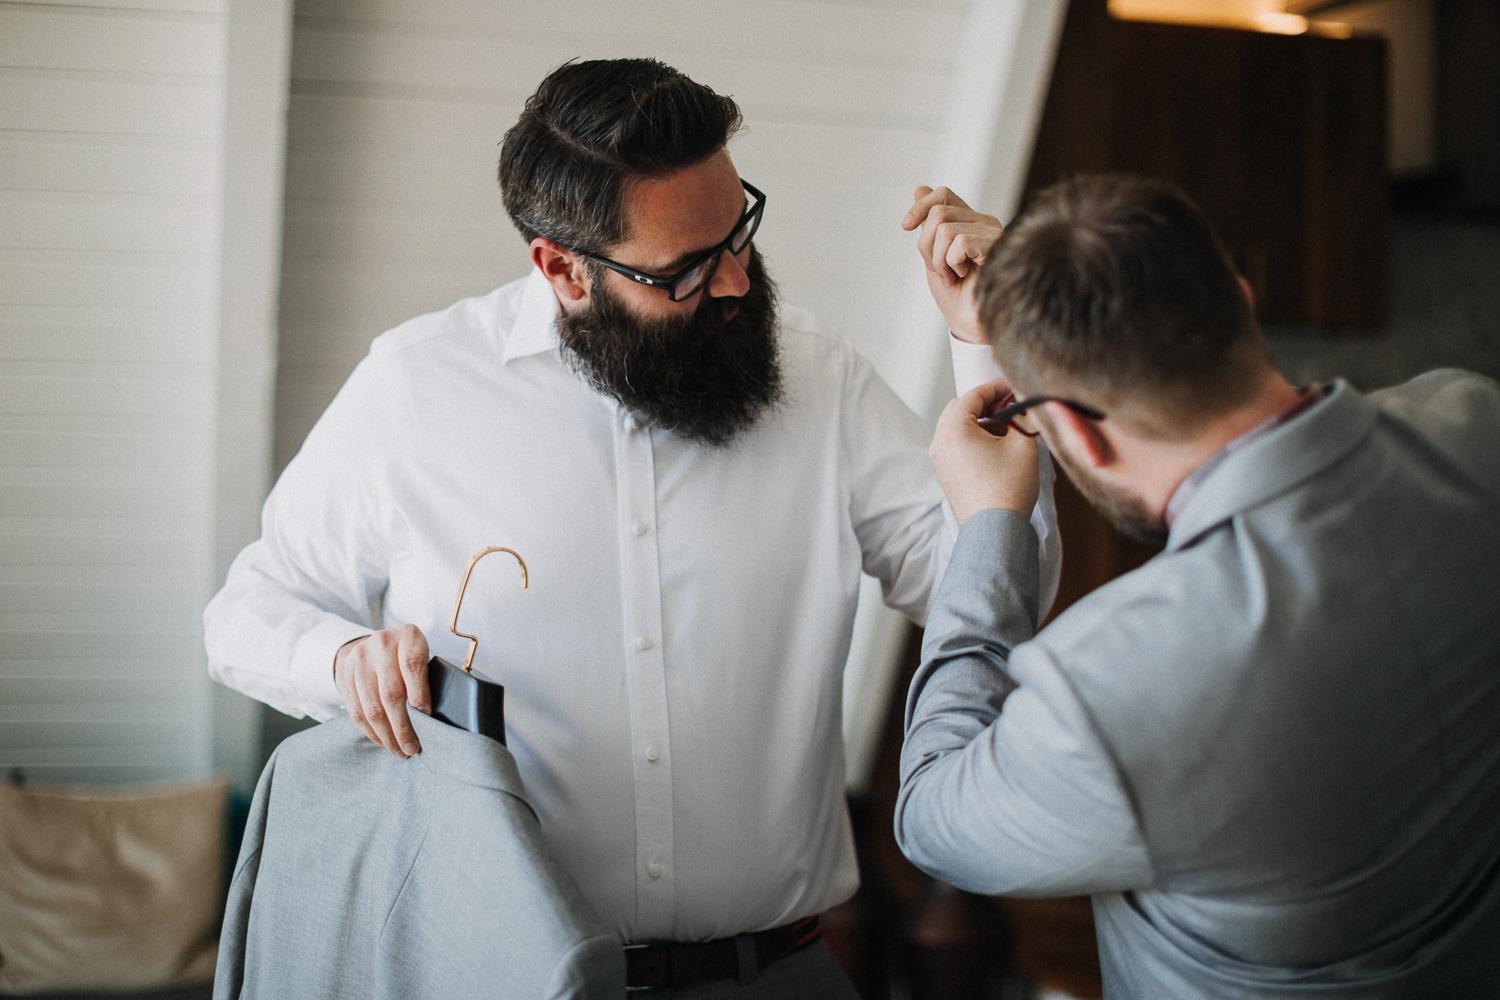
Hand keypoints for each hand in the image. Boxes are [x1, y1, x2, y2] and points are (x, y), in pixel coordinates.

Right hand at [334, 624, 431, 757]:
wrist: (375, 643)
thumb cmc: (408, 656)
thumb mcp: (424, 656)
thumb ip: (427, 678)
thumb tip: (432, 719)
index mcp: (408, 636)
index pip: (412, 665)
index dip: (420, 694)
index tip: (427, 717)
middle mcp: (381, 643)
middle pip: (390, 692)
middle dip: (403, 726)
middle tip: (412, 747)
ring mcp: (359, 659)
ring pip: (371, 706)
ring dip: (386, 735)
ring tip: (399, 751)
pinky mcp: (345, 674)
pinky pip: (356, 710)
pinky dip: (370, 731)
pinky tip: (382, 741)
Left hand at [901, 186, 1003, 344]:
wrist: (968, 321)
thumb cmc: (955, 293)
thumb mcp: (933, 254)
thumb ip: (929, 225)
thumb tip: (920, 188)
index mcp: (969, 221)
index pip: (943, 194)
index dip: (920, 207)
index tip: (905, 227)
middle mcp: (983, 222)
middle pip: (938, 213)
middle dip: (926, 246)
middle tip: (938, 269)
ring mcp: (992, 233)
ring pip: (944, 229)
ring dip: (939, 260)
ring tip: (952, 276)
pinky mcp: (996, 246)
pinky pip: (959, 242)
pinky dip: (952, 264)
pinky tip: (964, 277)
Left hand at [930, 380, 1039, 523]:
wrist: (996, 530)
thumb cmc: (1008, 489)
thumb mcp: (1024, 444)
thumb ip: (1022, 417)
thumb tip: (1022, 405)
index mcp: (953, 429)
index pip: (972, 395)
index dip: (994, 388)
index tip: (1012, 389)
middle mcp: (939, 443)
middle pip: (959, 409)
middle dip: (984, 404)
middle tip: (1008, 407)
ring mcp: (940, 461)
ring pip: (956, 428)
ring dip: (979, 423)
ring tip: (1006, 431)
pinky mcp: (946, 475)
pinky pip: (956, 447)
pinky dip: (973, 440)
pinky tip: (996, 449)